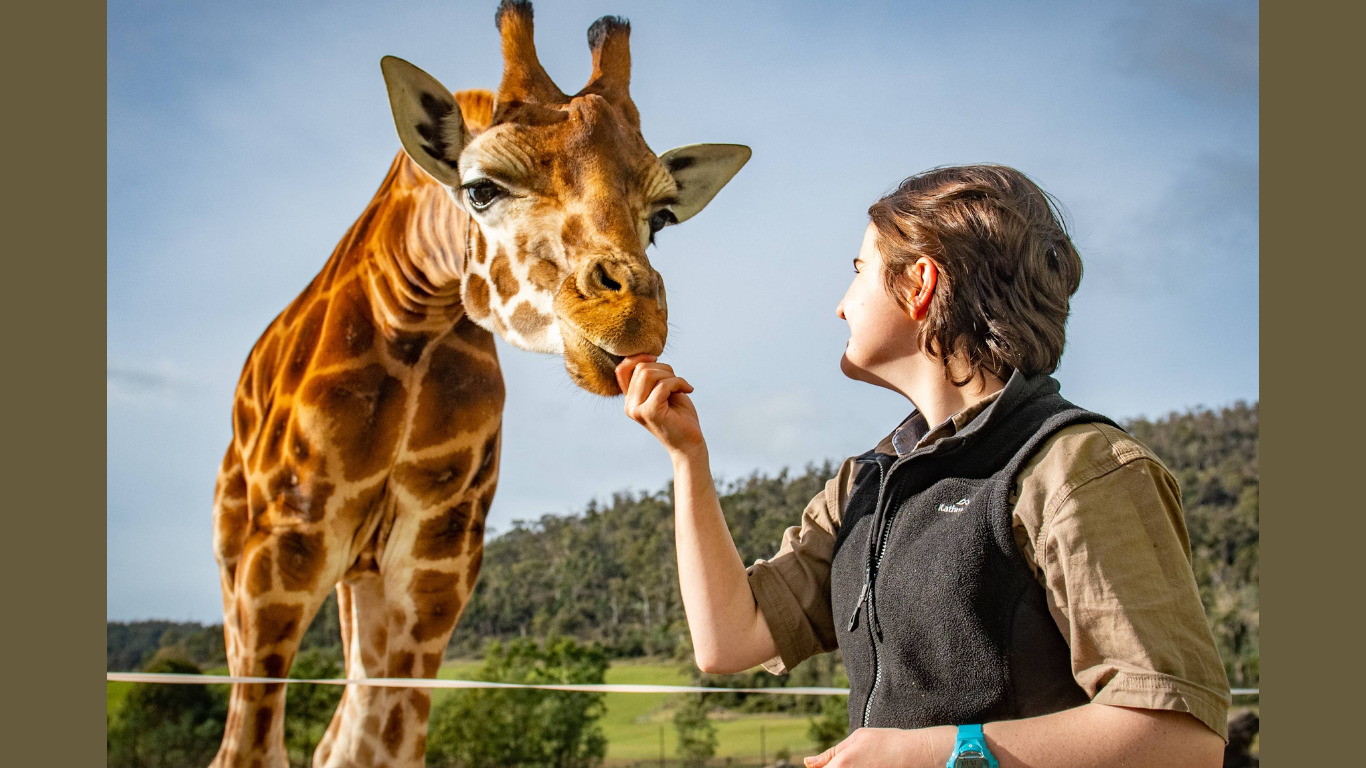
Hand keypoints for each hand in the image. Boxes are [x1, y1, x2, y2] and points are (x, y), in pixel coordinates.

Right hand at [615, 354, 703, 458]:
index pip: (622, 369)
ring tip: (682, 386)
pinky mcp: (649, 412)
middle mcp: (630, 405)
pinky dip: (679, 383)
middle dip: (664, 368)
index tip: (657, 359)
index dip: (639, 358)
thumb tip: (649, 356)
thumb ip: (654, 376)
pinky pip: (663, 385)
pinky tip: (688, 390)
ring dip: (672, 376)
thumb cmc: (680, 416)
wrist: (690, 443)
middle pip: (641, 368)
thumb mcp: (664, 391)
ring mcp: (637, 409)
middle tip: (677, 381)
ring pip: (650, 374)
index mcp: (631, 399)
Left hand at [805, 727, 951, 767]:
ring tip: (863, 763)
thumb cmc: (885, 742)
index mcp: (840, 765)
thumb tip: (808, 762)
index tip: (825, 763)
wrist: (914, 753)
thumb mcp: (856, 739)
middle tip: (855, 760)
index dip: (822, 767)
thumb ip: (830, 753)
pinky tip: (869, 766)